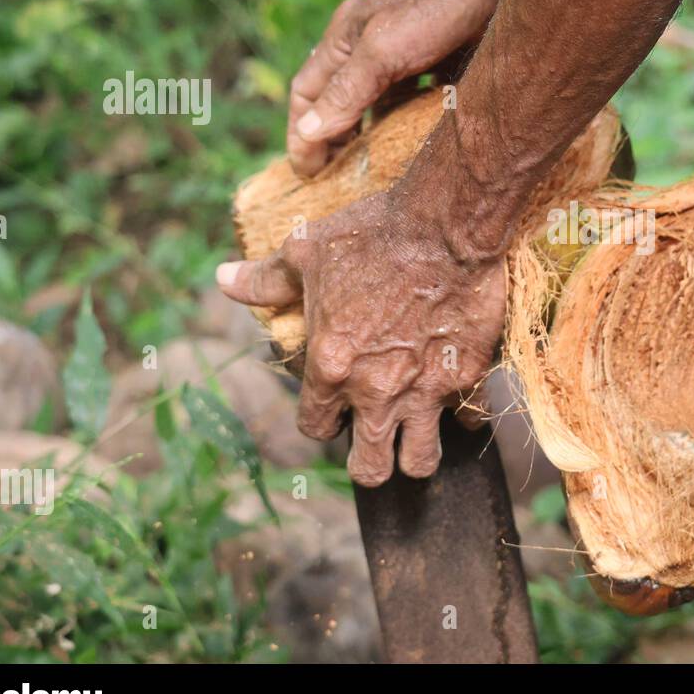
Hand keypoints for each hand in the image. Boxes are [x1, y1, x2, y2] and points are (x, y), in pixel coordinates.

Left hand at [215, 190, 504, 484]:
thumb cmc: (371, 235)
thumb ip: (266, 279)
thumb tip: (224, 279)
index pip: (315, 428)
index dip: (323, 421)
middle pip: (369, 469)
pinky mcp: (467, 377)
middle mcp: (375, 391)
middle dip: (369, 460)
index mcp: (330, 366)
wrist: (444, 225)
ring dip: (415, 452)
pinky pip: (468, 420)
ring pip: (419, 461)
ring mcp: (425, 389)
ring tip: (416, 433)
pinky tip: (455, 391)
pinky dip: (463, 413)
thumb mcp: (307, 251)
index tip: (335, 408)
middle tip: (376, 436)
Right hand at [287, 0, 498, 176]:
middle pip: (335, 97)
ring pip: (375, 97)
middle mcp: (367, 41)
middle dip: (331, 137)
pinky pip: (412, 92)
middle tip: (336, 180)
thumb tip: (309, 132)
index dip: (302, 135)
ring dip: (369, 131)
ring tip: (373, 168)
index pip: (305, 93)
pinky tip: (418, 139)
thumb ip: (347, 91)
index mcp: (343, 38)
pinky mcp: (438, 52)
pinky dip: (406, 117)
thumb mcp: (385, 51)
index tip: (308, 177)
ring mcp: (403, 45)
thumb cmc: (439, 5)